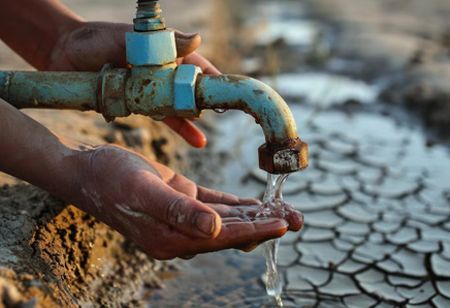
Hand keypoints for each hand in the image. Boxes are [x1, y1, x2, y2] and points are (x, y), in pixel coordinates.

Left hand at [46, 22, 219, 147]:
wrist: (61, 53)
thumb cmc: (93, 39)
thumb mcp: (127, 38)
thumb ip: (160, 41)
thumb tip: (197, 39)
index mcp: (163, 53)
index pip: (195, 65)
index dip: (212, 78)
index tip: (230, 90)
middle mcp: (160, 73)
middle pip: (188, 91)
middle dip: (203, 103)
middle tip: (220, 116)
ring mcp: (149, 90)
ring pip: (176, 109)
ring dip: (189, 123)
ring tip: (202, 139)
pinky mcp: (137, 105)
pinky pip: (159, 118)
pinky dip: (174, 129)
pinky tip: (190, 140)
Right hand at [72, 144, 302, 259]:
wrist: (89, 169)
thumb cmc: (110, 179)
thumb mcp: (143, 191)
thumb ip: (178, 211)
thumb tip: (216, 230)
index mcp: (172, 238)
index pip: (224, 237)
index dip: (255, 230)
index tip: (284, 223)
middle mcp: (181, 233)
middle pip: (233, 231)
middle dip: (266, 224)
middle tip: (299, 218)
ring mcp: (183, 217)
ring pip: (229, 219)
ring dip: (258, 214)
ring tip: (287, 210)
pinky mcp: (183, 200)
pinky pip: (217, 204)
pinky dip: (239, 205)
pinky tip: (258, 203)